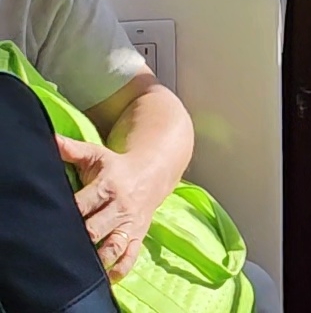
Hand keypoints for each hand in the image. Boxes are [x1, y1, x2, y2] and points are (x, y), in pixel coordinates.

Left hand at [56, 136, 159, 280]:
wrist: (155, 170)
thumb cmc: (117, 165)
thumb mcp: (97, 154)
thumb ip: (71, 149)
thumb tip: (49, 140)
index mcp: (109, 186)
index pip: (84, 204)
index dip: (68, 214)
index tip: (52, 220)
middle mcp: (120, 207)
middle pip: (96, 230)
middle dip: (79, 239)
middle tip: (62, 246)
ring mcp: (130, 224)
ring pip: (114, 247)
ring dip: (98, 259)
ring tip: (82, 266)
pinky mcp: (138, 235)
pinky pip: (131, 257)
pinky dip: (118, 270)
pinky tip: (105, 278)